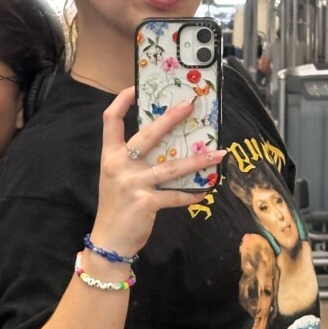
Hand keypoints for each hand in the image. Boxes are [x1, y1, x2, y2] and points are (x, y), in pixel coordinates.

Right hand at [90, 89, 226, 259]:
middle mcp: (119, 166)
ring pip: (171, 167)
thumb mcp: (117, 178)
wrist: (108, 240)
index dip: (122, 101)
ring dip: (198, 159)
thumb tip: (166, 144)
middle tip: (190, 105)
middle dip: (171, 118)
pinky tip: (206, 190)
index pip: (110, 120)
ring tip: (219, 153)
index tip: (136, 88)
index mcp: (110, 156)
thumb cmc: (116, 207)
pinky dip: (192, 194)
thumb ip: (132, 160)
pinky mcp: (145, 203)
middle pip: (148, 135)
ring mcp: (132, 184)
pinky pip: (175, 196)